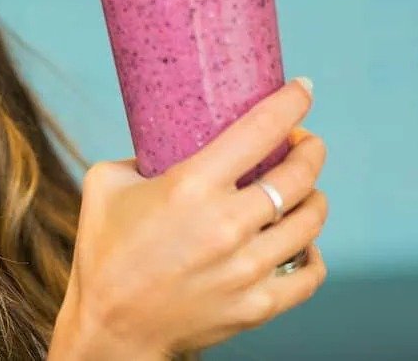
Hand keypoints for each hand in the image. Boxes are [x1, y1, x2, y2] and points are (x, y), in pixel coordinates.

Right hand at [48, 79, 327, 359]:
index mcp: (190, 187)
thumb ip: (140, 156)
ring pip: (310, 220)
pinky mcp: (257, 304)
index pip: (260, 131)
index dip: (291, 104)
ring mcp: (246, 269)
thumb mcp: (105, 185)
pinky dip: (312, 252)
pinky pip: (309, 273)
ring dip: (314, 196)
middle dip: (311, 149)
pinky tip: (301, 241)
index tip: (304, 90)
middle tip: (305, 142)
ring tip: (303, 190)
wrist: (111, 327)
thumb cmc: (104, 251)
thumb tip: (165, 140)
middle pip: (298, 175)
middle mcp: (226, 225)